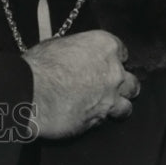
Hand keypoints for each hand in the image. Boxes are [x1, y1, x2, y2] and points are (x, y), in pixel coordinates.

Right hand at [23, 30, 139, 138]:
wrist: (33, 92)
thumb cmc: (41, 64)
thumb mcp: (56, 44)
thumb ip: (75, 49)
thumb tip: (72, 53)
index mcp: (104, 45)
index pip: (122, 50)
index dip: (113, 57)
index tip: (105, 61)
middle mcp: (114, 72)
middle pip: (131, 80)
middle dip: (121, 83)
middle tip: (106, 85)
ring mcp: (110, 98)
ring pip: (127, 105)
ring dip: (116, 104)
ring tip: (103, 104)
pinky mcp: (101, 120)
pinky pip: (108, 119)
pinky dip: (101, 117)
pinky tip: (89, 114)